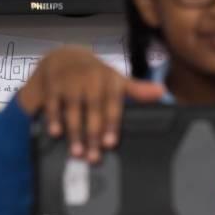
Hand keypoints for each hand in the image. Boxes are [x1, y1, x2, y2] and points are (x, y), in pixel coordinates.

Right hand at [17, 45, 163, 160]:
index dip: (112, 124)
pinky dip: (54, 119)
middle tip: (94, 158)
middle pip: (93, 110)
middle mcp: (91, 80)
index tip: (111, 143)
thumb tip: (161, 92)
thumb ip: (137, 90)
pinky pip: (53, 105)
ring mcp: (71, 82)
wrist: (66, 56)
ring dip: (75, 132)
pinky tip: (55, 134)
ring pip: (73, 110)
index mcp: (110, 80)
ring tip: (77, 153)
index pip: (113, 104)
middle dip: (94, 134)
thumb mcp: (117, 80)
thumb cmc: (96, 75)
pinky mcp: (53, 86)